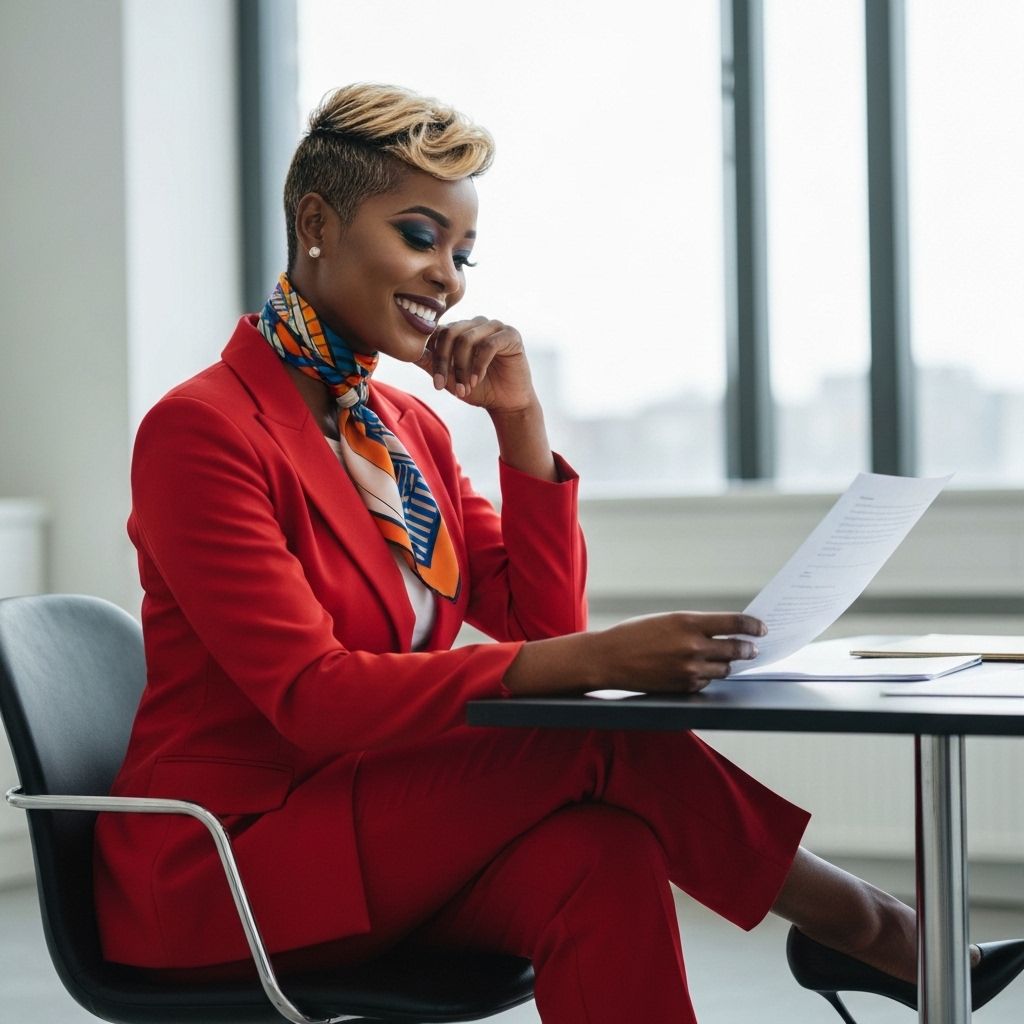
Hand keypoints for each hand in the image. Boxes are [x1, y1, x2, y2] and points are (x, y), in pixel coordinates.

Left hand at [416, 316, 535, 412]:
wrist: (507, 402)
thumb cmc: (478, 388)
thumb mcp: (449, 378)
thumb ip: (430, 363)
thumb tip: (407, 352)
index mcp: (460, 330)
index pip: (438, 332)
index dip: (434, 357)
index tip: (436, 384)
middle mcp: (476, 324)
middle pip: (450, 333)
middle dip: (445, 362)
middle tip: (445, 386)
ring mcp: (494, 326)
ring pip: (467, 339)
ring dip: (462, 368)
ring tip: (464, 389)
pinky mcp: (510, 335)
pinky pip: (488, 345)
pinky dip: (479, 365)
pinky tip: (477, 380)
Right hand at [587, 611, 765, 693]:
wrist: (609, 658)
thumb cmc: (635, 634)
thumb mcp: (667, 620)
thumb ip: (696, 626)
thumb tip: (724, 631)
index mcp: (689, 622)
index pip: (734, 623)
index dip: (753, 626)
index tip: (761, 628)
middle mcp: (693, 646)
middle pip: (736, 649)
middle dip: (748, 649)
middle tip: (753, 648)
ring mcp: (689, 669)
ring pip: (724, 668)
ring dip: (727, 663)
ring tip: (726, 659)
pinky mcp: (684, 687)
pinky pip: (706, 682)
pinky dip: (706, 676)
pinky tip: (697, 670)